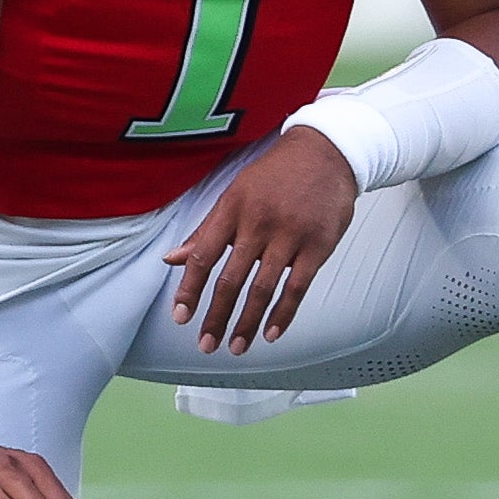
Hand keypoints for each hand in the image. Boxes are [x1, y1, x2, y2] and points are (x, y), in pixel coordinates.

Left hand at [165, 128, 357, 353]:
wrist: (326, 152)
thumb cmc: (274, 175)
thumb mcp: (234, 193)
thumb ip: (205, 230)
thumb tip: (172, 259)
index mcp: (231, 208)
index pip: (204, 255)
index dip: (190, 289)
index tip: (180, 317)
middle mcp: (258, 222)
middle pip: (231, 279)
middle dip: (215, 316)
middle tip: (206, 345)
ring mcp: (289, 235)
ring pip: (263, 288)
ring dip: (247, 323)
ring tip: (235, 347)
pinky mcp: (318, 245)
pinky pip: (297, 287)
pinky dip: (283, 314)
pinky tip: (271, 334)